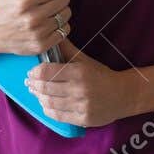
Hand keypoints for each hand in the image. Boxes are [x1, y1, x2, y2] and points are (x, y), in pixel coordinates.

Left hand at [25, 39, 141, 127]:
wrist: (124, 95)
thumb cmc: (101, 75)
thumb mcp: (85, 60)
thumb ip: (67, 49)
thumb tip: (53, 35)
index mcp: (79, 72)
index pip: (48, 72)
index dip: (35, 72)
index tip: (31, 72)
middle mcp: (79, 89)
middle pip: (46, 88)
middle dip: (34, 85)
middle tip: (29, 82)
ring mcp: (81, 106)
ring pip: (50, 103)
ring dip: (39, 97)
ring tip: (35, 92)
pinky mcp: (83, 119)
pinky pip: (58, 116)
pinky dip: (48, 110)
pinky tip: (45, 104)